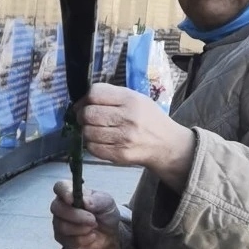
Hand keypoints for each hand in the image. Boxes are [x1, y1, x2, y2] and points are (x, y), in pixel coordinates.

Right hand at [50, 181, 121, 248]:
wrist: (109, 233)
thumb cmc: (105, 212)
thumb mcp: (107, 203)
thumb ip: (97, 200)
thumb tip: (85, 202)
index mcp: (70, 192)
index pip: (60, 187)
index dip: (63, 192)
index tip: (72, 199)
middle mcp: (61, 206)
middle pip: (57, 208)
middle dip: (76, 216)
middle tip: (93, 219)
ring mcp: (59, 223)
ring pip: (62, 227)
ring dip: (82, 229)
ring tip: (93, 227)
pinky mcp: (62, 239)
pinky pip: (69, 241)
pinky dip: (84, 240)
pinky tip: (91, 236)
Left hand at [76, 83, 195, 184]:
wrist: (166, 145)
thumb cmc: (148, 119)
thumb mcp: (136, 99)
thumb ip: (112, 95)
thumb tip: (83, 100)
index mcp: (130, 99)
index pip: (95, 93)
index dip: (84, 99)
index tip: (83, 104)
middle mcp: (127, 117)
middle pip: (89, 113)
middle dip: (82, 115)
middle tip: (85, 118)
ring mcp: (124, 138)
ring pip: (88, 132)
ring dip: (86, 131)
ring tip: (94, 130)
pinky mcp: (120, 154)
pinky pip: (93, 148)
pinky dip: (91, 144)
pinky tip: (100, 141)